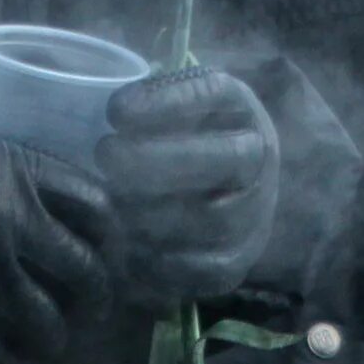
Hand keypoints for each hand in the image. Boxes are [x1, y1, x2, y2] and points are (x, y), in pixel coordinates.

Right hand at [0, 109, 115, 363]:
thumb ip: (9, 176)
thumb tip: (43, 211)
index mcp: (18, 166)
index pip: (95, 203)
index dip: (110, 235)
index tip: (108, 251)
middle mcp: (10, 214)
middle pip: (82, 266)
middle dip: (96, 295)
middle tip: (94, 308)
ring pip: (43, 316)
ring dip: (52, 335)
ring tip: (51, 342)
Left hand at [99, 67, 277, 304]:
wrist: (226, 193)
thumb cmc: (181, 138)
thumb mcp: (172, 107)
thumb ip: (147, 100)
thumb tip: (111, 107)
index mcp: (240, 108)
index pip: (216, 93)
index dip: (168, 101)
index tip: (115, 111)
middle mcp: (258, 157)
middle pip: (224, 158)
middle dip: (159, 158)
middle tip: (105, 154)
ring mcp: (256, 211)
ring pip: (216, 218)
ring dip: (156, 213)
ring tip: (112, 204)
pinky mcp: (241, 258)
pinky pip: (210, 269)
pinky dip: (166, 264)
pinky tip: (128, 249)